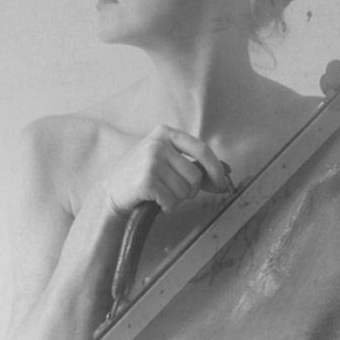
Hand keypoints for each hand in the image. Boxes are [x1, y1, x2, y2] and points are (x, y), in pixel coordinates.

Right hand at [102, 125, 230, 214]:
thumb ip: (196, 164)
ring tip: (162, 195)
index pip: (202, 149)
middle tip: (177, 193)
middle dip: (191, 190)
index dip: (216, 168)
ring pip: (185, 189)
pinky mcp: (146, 179)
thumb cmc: (143, 177)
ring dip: (177, 199)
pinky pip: (172, 200)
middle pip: (195, 174)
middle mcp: (158, 143)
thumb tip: (228, 172)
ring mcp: (151, 160)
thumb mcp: (167, 162)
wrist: (110, 192)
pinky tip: (155, 201)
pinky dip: (167, 206)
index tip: (222, 182)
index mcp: (166, 133)